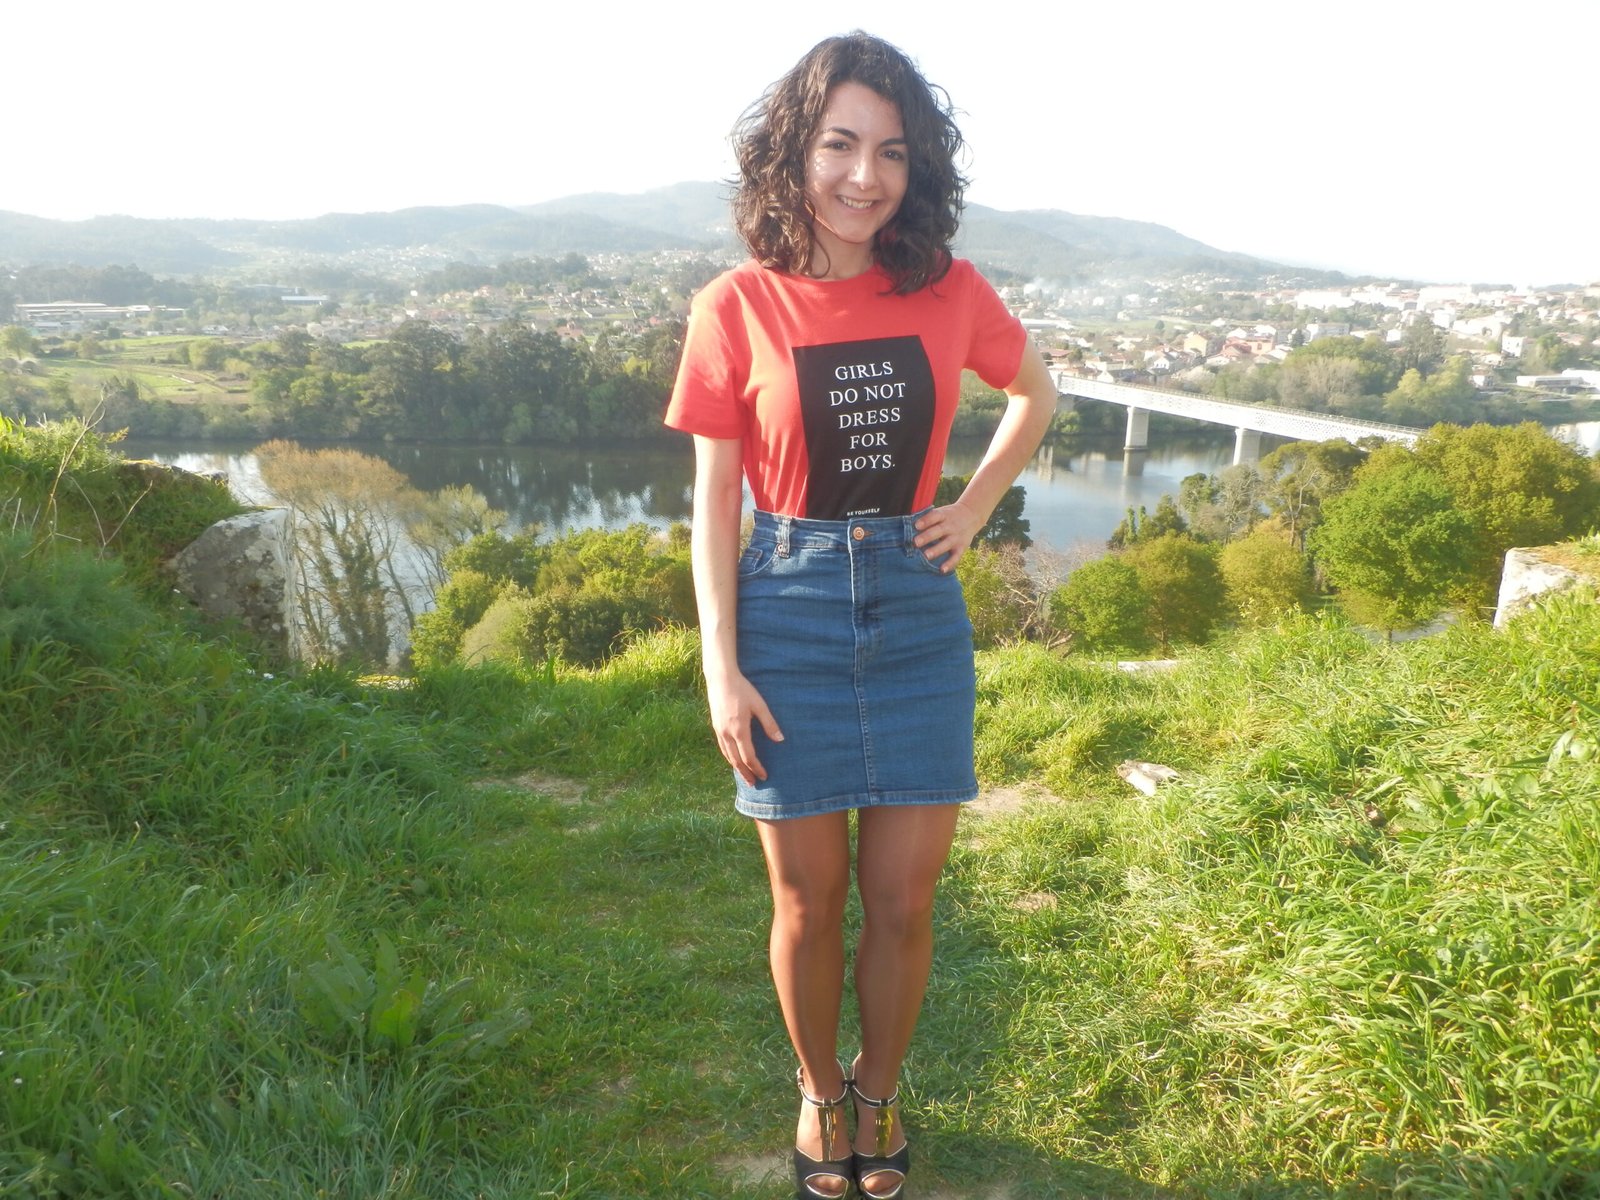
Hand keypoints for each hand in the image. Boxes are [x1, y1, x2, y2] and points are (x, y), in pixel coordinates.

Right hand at [705, 667, 782, 785]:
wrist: (720, 678)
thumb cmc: (742, 690)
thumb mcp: (759, 705)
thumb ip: (769, 723)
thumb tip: (780, 740)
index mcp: (739, 730)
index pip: (748, 756)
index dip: (757, 768)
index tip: (764, 776)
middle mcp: (727, 734)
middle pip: (736, 760)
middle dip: (746, 773)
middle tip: (754, 783)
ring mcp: (719, 730)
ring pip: (727, 755)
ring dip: (736, 768)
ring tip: (744, 776)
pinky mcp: (715, 726)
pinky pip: (722, 747)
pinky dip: (729, 757)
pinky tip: (734, 759)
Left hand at [913, 500, 984, 572]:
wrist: (971, 515)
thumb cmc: (948, 516)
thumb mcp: (941, 512)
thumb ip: (928, 519)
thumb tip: (908, 527)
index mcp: (944, 515)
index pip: (934, 516)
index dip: (925, 521)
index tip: (916, 525)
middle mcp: (950, 526)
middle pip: (938, 531)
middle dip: (927, 537)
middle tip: (915, 542)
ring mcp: (956, 537)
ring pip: (946, 544)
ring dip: (936, 550)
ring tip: (926, 556)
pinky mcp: (961, 547)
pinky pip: (956, 557)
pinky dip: (950, 564)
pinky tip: (942, 570)